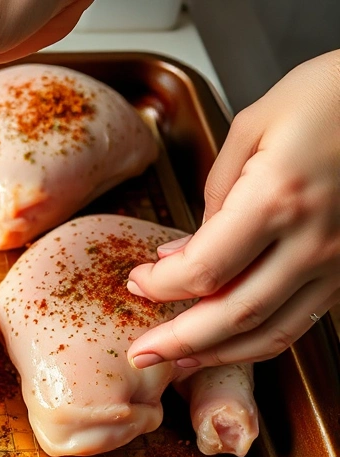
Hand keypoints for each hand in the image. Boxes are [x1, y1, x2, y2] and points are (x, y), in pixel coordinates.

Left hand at [127, 49, 339, 368]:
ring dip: (219, 353)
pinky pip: (302, 319)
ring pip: (273, 331)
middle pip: (234, 315)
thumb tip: (184, 250)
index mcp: (277, 198)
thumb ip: (215, 192)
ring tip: (178, 361)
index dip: (160, 286)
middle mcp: (312, 240)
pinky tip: (230, 342)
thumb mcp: (254, 125)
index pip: (203, 270)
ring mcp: (337, 260)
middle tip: (141, 354)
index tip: (136, 282)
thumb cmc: (332, 95)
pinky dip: (261, 339)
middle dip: (179, 343)